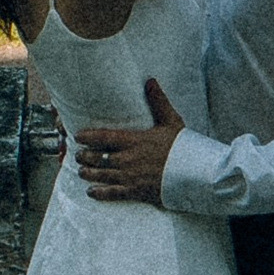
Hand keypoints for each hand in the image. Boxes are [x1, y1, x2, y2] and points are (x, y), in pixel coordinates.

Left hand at [76, 78, 184, 204]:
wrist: (195, 173)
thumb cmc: (184, 147)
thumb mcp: (172, 121)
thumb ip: (158, 101)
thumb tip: (150, 81)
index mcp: (135, 140)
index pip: (105, 137)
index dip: (88, 137)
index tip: (78, 135)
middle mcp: (129, 159)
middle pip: (99, 157)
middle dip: (85, 156)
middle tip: (78, 155)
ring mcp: (131, 177)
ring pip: (102, 175)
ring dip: (89, 173)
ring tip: (81, 170)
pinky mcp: (136, 192)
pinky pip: (113, 193)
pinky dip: (100, 193)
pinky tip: (91, 192)